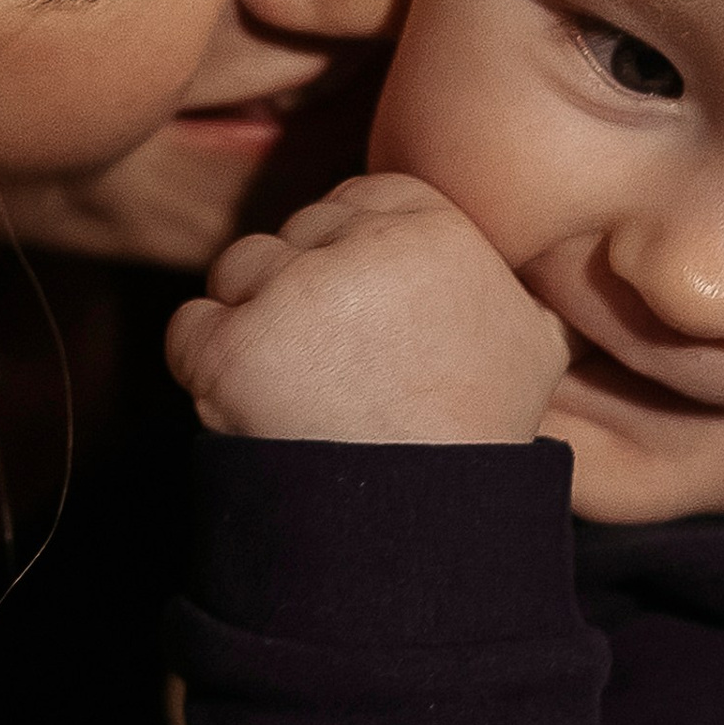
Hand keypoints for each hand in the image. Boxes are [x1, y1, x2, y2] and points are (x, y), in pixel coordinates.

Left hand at [164, 175, 569, 446]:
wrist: (420, 527)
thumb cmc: (476, 441)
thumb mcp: (535, 349)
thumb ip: (519, 289)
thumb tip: (535, 271)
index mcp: (436, 232)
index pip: (360, 196)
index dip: (342, 246)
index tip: (349, 304)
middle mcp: (362, 248)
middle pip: (296, 233)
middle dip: (297, 288)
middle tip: (323, 363)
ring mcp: (290, 296)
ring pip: (238, 270)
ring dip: (251, 322)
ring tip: (289, 388)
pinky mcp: (231, 349)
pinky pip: (189, 329)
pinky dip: (204, 366)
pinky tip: (247, 408)